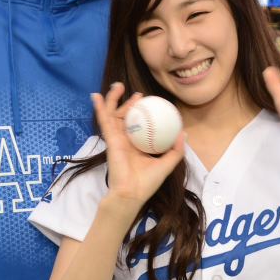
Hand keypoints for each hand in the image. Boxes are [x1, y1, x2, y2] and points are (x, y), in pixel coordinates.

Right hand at [92, 83, 184, 210]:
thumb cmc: (147, 182)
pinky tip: (95, 97)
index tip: (150, 104)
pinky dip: (99, 108)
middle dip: (129, 103)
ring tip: (117, 86)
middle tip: (139, 95)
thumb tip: (183, 133)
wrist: (132, 193)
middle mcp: (125, 140)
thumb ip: (176, 150)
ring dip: (113, 99)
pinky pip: (104, 120)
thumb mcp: (167, 164)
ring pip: (113, 114)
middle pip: (125, 117)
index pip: (139, 125)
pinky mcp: (110, 139)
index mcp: (137, 145)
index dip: (143, 113)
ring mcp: (116, 139)